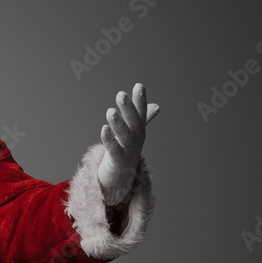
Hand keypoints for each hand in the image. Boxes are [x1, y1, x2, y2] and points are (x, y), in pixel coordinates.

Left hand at [97, 83, 158, 205]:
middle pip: (133, 122)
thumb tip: (157, 106)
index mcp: (139, 131)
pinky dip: (109, 139)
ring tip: (110, 111)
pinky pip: (114, 149)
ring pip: (124, 136)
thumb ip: (142, 119)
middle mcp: (136, 140)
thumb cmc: (125, 151)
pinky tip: (104, 129)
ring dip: (117, 124)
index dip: (140, 100)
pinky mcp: (118, 161)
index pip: (141, 113)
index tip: (138, 85)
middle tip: (120, 94)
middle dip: (128, 109)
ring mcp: (128, 151)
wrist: (121, 177)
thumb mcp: (134, 133)